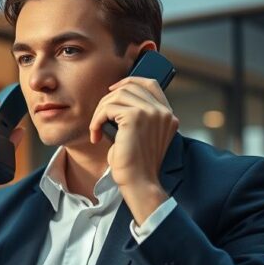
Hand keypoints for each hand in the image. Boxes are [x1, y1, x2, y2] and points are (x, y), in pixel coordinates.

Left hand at [89, 76, 177, 223]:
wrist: (139, 183)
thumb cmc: (135, 164)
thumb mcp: (140, 137)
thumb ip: (137, 117)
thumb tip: (114, 99)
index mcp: (167, 115)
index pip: (150, 84)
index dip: (129, 81)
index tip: (112, 90)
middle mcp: (163, 112)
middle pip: (129, 87)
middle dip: (108, 100)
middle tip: (98, 120)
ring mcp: (152, 113)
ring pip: (117, 95)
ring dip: (100, 111)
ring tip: (96, 129)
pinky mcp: (136, 117)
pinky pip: (108, 108)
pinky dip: (96, 120)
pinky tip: (95, 134)